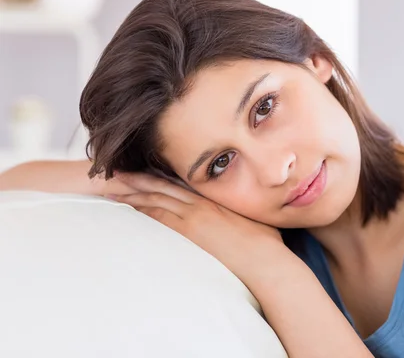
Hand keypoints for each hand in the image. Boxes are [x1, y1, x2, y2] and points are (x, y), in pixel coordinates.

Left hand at [106, 172, 287, 287]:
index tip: (143, 171)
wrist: (264, 258)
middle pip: (163, 185)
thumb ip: (235, 213)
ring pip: (156, 197)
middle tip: (117, 172)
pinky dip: (142, 209)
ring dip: (133, 192)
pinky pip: (160, 215)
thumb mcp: (249, 220)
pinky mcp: (190, 230)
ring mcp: (195, 215)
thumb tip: (233, 216)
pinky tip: (128, 206)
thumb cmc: (263, 242)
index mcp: (214, 197)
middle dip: (138, 179)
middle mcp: (202, 201)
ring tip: (113, 188)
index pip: (180, 182)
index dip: (159, 175)